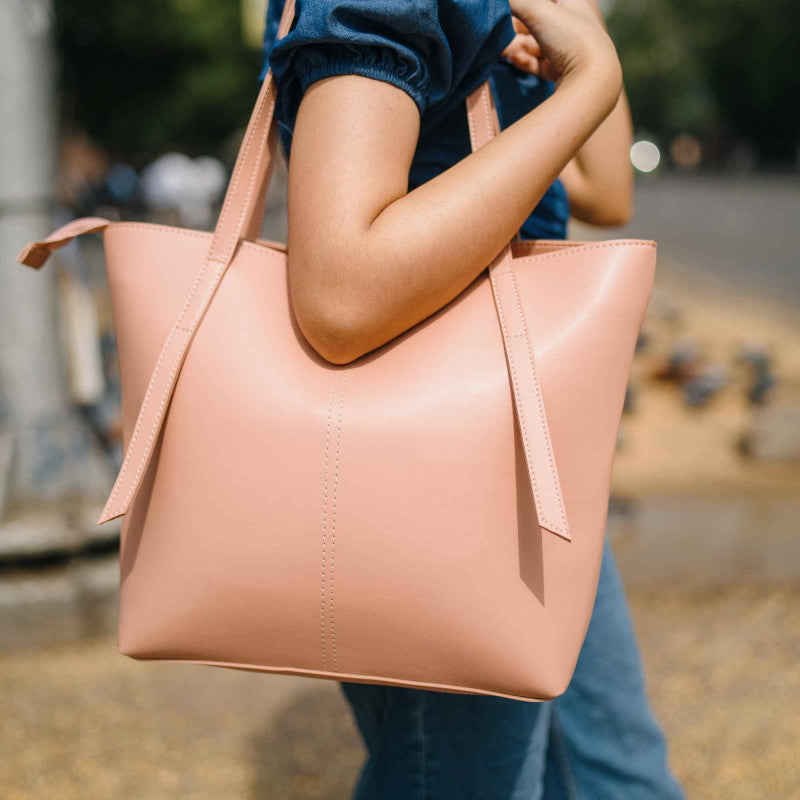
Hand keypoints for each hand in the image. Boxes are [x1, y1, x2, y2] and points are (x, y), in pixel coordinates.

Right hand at [505, 0, 620, 96]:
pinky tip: (513, 60)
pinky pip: (538, 64)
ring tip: (500, 50)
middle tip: (496, 30)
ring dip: (515, 45)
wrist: (591, 83)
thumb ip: (514, 1)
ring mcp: (566, 49)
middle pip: (535, 21)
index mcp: (571, 1)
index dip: (525, 4)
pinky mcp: (560, 72)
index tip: (507, 9)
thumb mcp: (537, 10)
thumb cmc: (570, 37)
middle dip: (514, 26)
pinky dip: (524, 61)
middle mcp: (570, 23)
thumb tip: (489, 3)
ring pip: (535, 43)